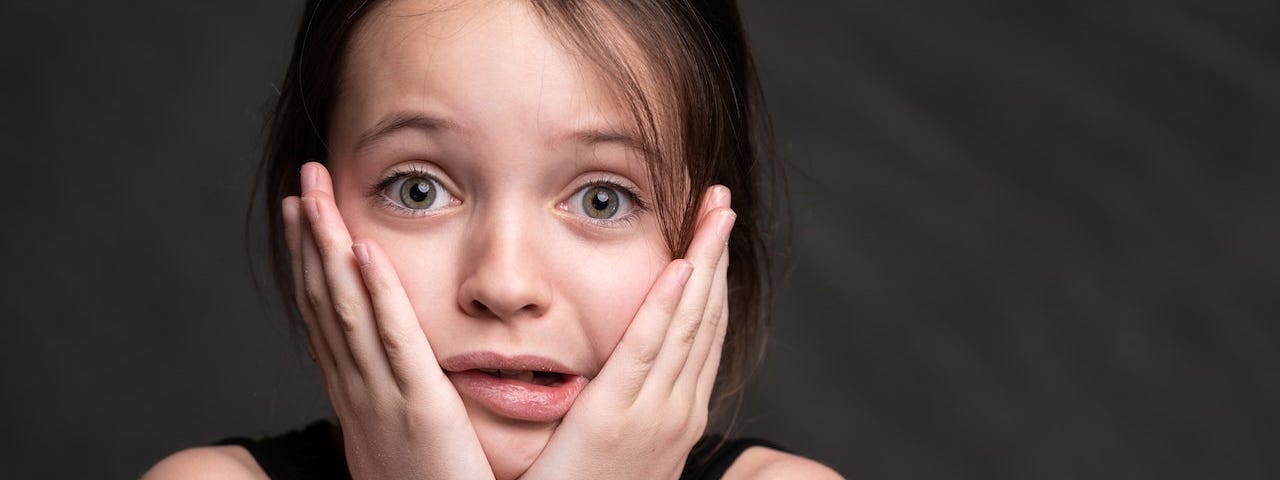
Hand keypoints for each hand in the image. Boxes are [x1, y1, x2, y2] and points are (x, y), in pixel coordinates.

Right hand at [284, 162, 493, 479]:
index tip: (301, 213)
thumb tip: (394, 385)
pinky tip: (363, 248)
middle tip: (304, 179)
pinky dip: (377, 292)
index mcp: (354, 396)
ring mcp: (381, 397)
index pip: (323, 316)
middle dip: (311, 237)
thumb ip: (393, 408)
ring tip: (316, 193)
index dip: (309, 261)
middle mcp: (356, 390)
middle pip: (324, 299)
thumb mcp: (396, 445)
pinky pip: (394, 341)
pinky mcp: (419, 408)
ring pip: (345, 309)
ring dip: (328, 247)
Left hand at [520, 186, 734, 479]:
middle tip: (721, 198)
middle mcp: (677, 409)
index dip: (709, 276)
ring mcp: (655, 414)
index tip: (711, 231)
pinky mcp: (618, 418)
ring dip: (703, 260)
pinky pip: (648, 350)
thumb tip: (614, 378)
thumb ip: (619, 410)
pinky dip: (670, 305)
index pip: (701, 331)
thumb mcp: (616, 453)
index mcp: (676, 414)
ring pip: (689, 321)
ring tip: (713, 207)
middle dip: (716, 253)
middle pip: (706, 315)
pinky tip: (682, 264)